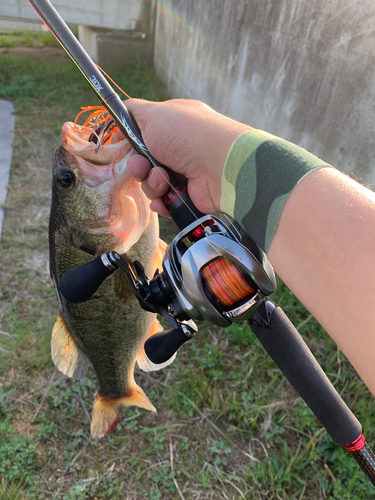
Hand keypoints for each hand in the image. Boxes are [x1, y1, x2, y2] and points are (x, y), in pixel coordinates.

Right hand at [126, 99, 248, 216]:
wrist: (220, 166)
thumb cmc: (187, 135)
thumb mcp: (155, 113)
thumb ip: (133, 112)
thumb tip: (121, 111)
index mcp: (174, 125)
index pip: (144, 135)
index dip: (131, 143)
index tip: (123, 147)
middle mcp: (181, 148)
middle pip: (144, 162)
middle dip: (138, 166)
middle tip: (142, 167)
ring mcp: (186, 173)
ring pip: (153, 183)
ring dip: (152, 183)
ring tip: (163, 179)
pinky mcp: (189, 196)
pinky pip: (165, 202)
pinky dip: (162, 202)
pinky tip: (164, 199)